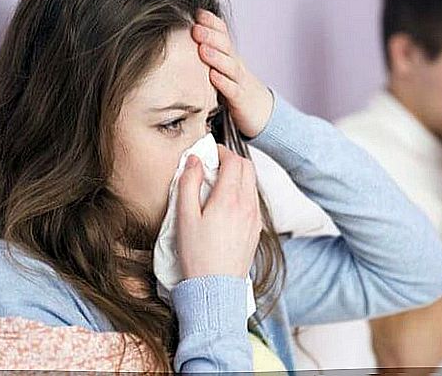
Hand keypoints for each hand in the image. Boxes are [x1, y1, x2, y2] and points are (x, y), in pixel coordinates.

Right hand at [176, 144, 261, 278]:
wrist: (216, 288)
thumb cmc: (197, 256)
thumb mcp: (184, 218)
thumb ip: (188, 184)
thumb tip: (194, 161)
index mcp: (229, 199)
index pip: (234, 161)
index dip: (221, 151)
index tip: (208, 153)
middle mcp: (247, 205)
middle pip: (248, 167)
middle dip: (231, 160)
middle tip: (213, 165)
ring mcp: (255, 218)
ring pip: (252, 183)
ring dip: (238, 175)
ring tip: (217, 184)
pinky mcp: (256, 229)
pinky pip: (254, 200)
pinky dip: (243, 192)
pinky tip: (226, 203)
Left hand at [191, 9, 273, 138]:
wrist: (261, 111)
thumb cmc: (234, 87)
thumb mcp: (221, 68)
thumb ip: (206, 53)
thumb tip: (181, 38)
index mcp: (228, 55)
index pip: (223, 34)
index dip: (212, 23)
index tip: (197, 13)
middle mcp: (235, 64)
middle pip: (226, 46)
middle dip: (211, 35)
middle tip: (196, 28)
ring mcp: (239, 82)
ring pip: (230, 66)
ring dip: (216, 57)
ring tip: (202, 49)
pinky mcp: (241, 100)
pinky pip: (233, 90)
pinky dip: (223, 83)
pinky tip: (213, 77)